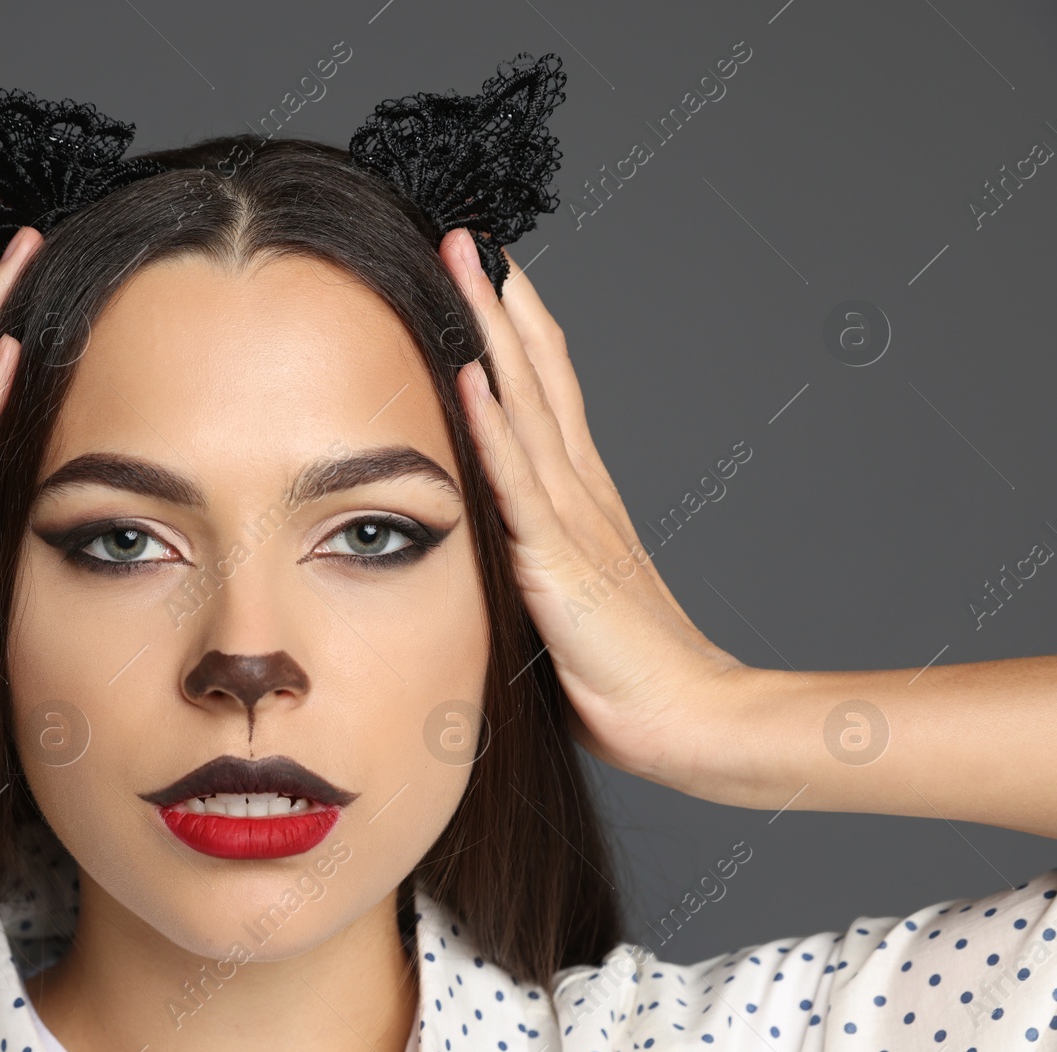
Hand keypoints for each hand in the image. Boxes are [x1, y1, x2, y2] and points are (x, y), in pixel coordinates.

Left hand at [441, 227, 751, 794]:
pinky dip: (494, 426)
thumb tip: (491, 544)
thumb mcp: (566, 597)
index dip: (518, 332)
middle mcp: (579, 490)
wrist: (682, 718)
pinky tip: (471, 374)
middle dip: (500, 303)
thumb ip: (534, 557)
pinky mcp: (558, 558)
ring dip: (492, 333)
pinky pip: (518, 482)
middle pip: (537, 375)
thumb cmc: (624, 672)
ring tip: (467, 265)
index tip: (489, 276)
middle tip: (469, 236)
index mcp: (580, 498)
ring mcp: (571, 517)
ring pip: (526, 405)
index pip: (546, 394)